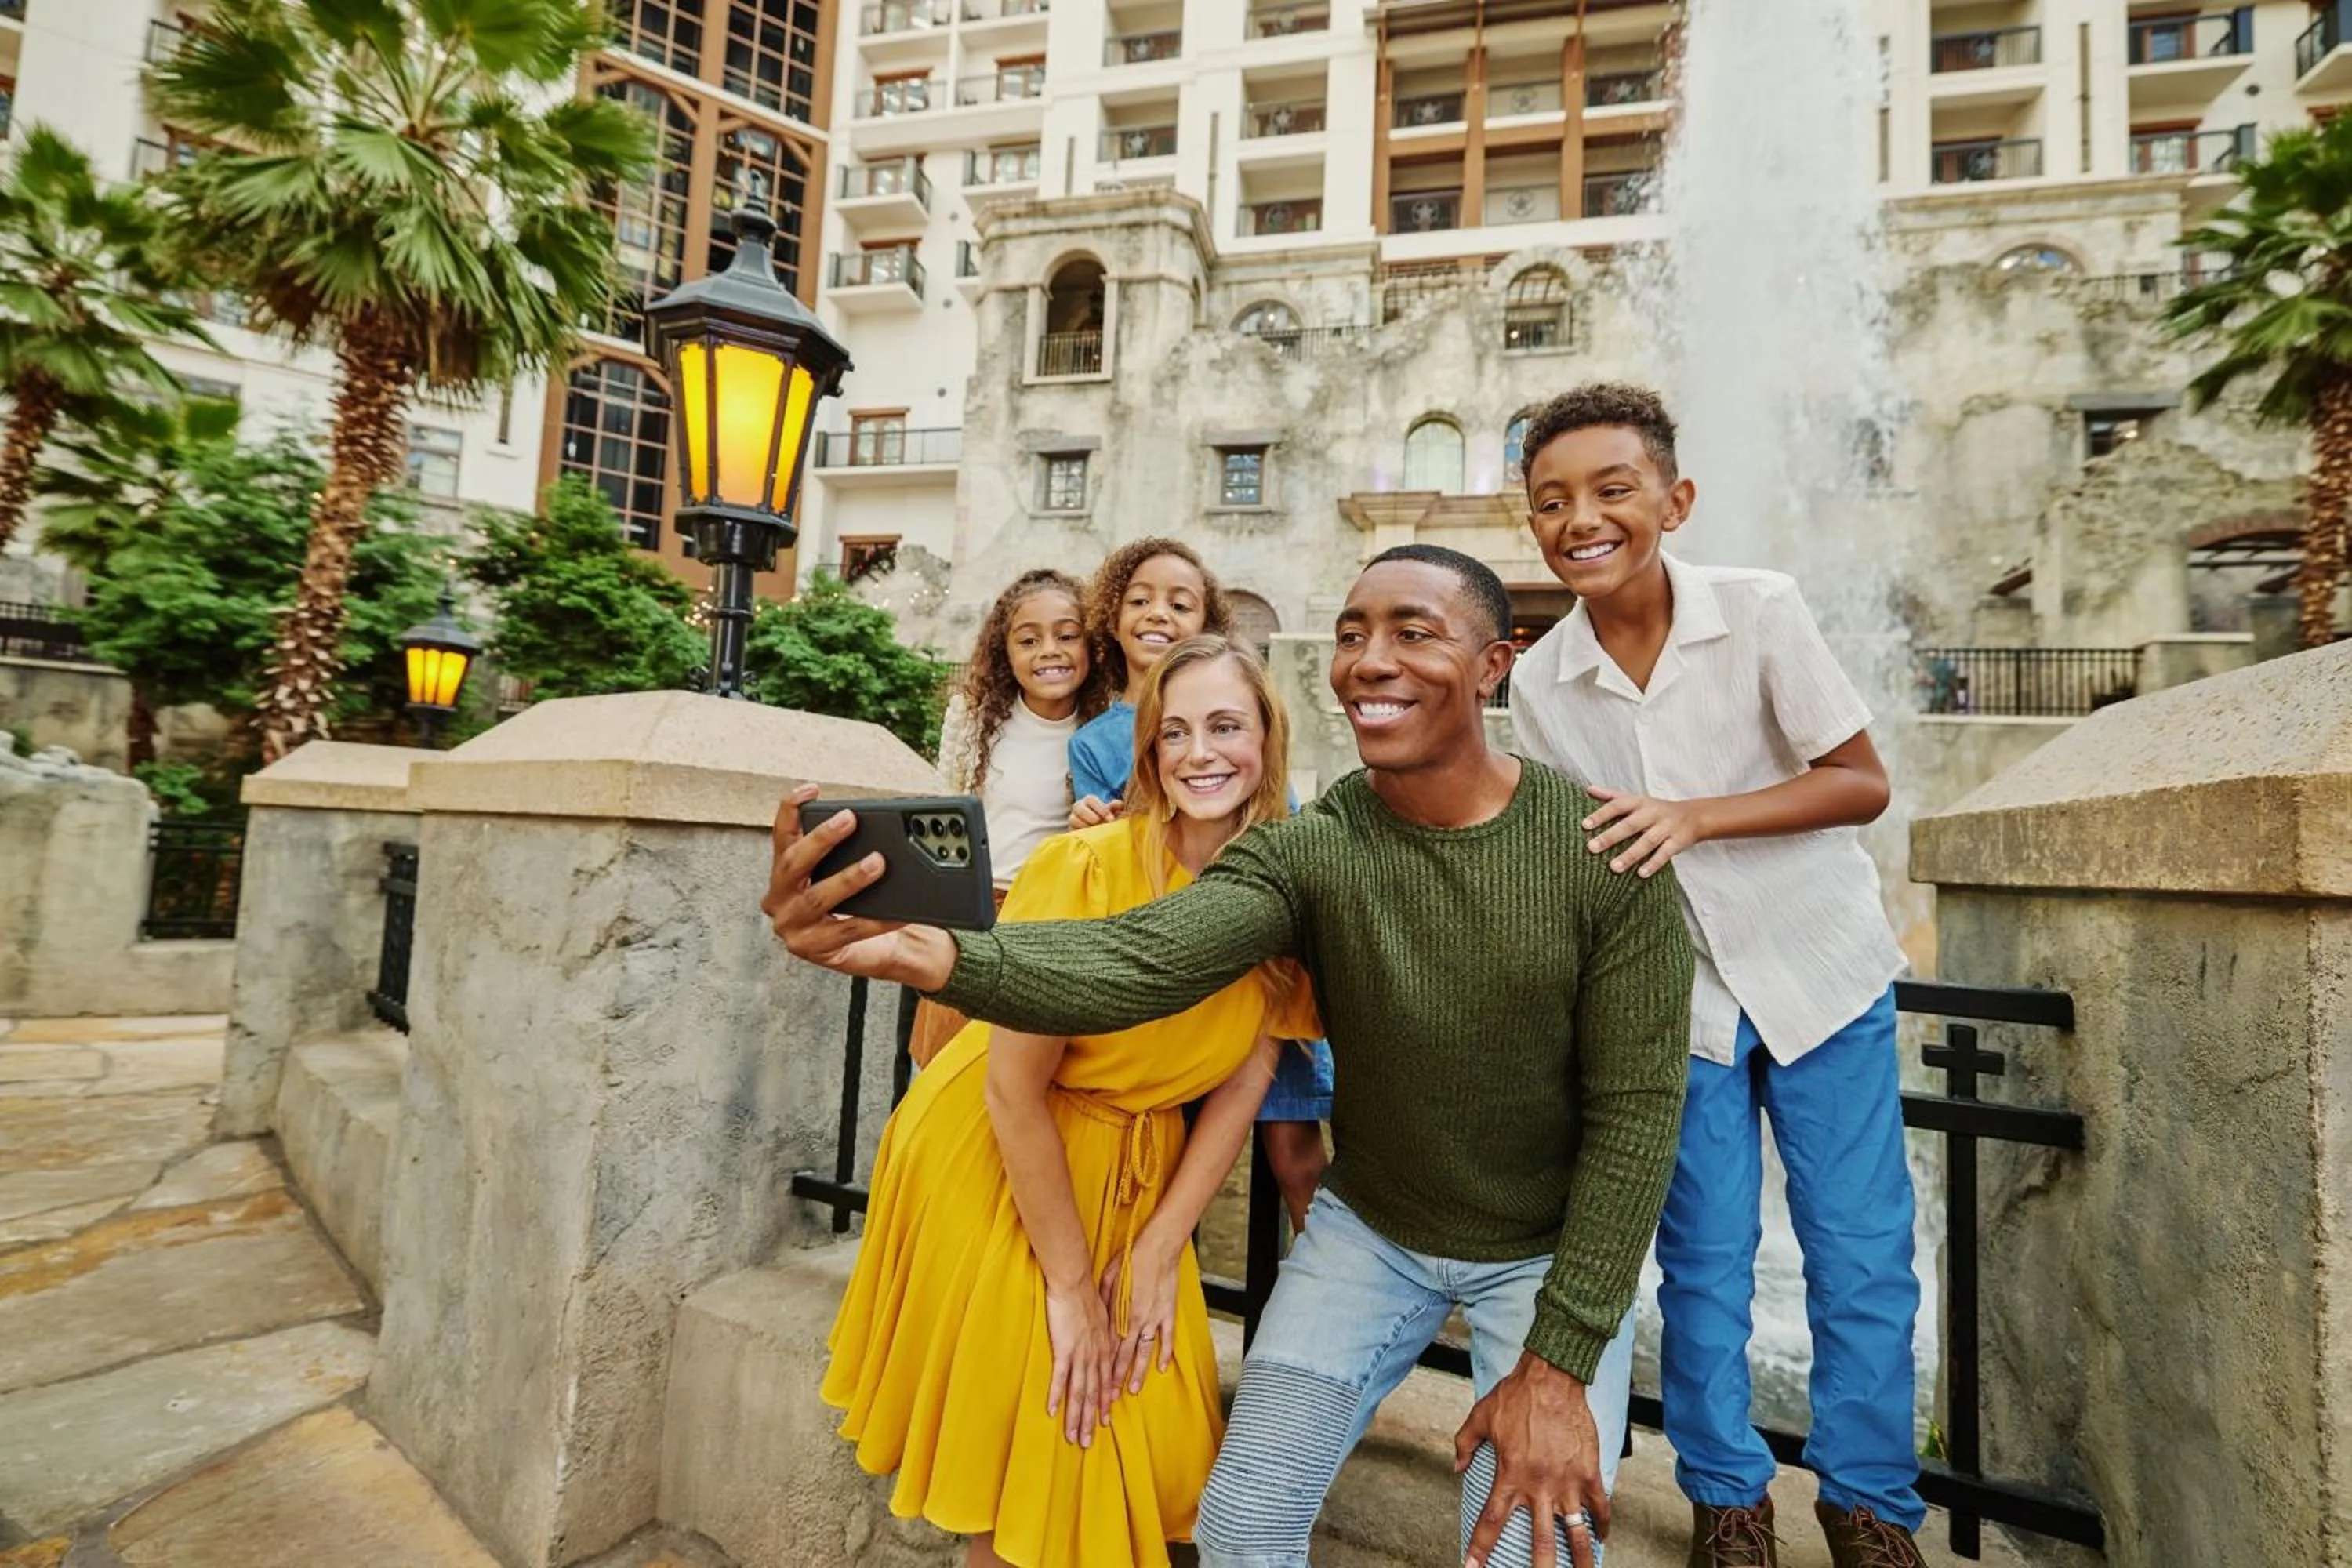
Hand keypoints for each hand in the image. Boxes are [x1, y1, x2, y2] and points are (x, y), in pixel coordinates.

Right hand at [762, 786, 954, 987]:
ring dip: (849, 878)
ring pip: (818, 898)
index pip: (781, 836)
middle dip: (822, 839)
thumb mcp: (842, 873)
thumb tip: (877, 825)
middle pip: (793, 863)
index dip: (791, 810)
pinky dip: (875, 920)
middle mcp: (778, 898)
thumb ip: (847, 852)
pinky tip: (897, 912)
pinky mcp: (811, 949)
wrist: (865, 952)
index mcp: (783, 874)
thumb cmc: (853, 905)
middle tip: (850, 819)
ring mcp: (791, 926)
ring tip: (877, 863)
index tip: (811, 789)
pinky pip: (847, 931)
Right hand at [1044, 1281, 1116, 1445]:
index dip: (1103, 1404)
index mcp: (1104, 1349)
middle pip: (1093, 1394)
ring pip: (1079, 1392)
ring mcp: (1080, 1354)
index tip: (1103, 1423)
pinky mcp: (1064, 1349)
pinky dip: (1057, 1396)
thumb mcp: (1103, 1317)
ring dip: (1076, 1417)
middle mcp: (1095, 1356)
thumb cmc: (1086, 1296)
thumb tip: (1104, 1343)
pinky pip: (1061, 1377)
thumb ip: (1104, 1335)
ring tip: (1072, 1437)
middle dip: (1089, 1420)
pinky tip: (1052, 1412)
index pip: (1104, 1383)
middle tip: (1086, 1443)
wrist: (1075, 1282)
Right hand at [1068, 794, 1123, 829]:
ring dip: (1085, 826)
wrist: (1099, 832)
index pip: (1090, 799)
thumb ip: (1115, 808)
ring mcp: (1072, 818)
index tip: (1111, 819)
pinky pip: (1071, 831)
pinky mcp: (1070, 830)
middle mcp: (1078, 807)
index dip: (1101, 809)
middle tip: (1101, 824)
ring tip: (1096, 832)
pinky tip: (1091, 838)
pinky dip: (1081, 834)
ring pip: (1072, 819)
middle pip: (1078, 807)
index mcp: (1089, 800)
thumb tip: (1120, 804)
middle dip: (1091, 817)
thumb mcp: (1112, 813)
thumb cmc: (1107, 819)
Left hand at [1099, 1229, 1182, 1397]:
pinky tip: (1162, 1368)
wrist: (1158, 1248)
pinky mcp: (1167, 1313)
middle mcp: (1135, 1321)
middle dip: (1115, 1379)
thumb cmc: (1130, 1259)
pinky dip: (1164, 1353)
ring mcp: (1153, 1319)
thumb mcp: (1108, 1278)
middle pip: (1122, 1356)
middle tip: (1109, 1399)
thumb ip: (1102, 1300)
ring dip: (1137, 1373)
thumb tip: (1095, 1315)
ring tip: (1132, 1391)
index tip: (1093, 1383)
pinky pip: (1167, 1338)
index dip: (1100, 1367)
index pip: (1106, 1347)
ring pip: (1143, 1352)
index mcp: (1118, 1314)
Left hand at [1455, 1353, 1605, 1567]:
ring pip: (1577, 1533)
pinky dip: (1603, 1524)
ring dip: (1581, 1559)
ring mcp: (1568, 1481)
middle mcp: (1540, 1486)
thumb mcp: (1480, 1418)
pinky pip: (1600, 1506)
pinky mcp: (1590, 1472)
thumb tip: (1457, 1466)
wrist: (1552, 1376)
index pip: (1491, 1522)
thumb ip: (1465, 1444)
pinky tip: (1603, 1538)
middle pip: (1541, 1543)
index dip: (1480, 1549)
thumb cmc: (1515, 1395)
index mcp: (1510, 1476)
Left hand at [1581, 788, 1708, 877]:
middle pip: (1630, 825)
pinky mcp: (1678, 842)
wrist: (1694, 815)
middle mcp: (1652, 813)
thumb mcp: (1636, 799)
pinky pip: (1665, 854)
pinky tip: (1640, 874)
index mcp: (1639, 802)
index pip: (1618, 805)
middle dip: (1611, 836)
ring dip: (1630, 855)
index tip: (1584, 825)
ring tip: (1613, 867)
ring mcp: (1666, 828)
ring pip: (1647, 842)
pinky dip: (1654, 864)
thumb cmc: (1656, 809)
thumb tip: (1588, 789)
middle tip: (1592, 848)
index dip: (1601, 814)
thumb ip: (1612, 796)